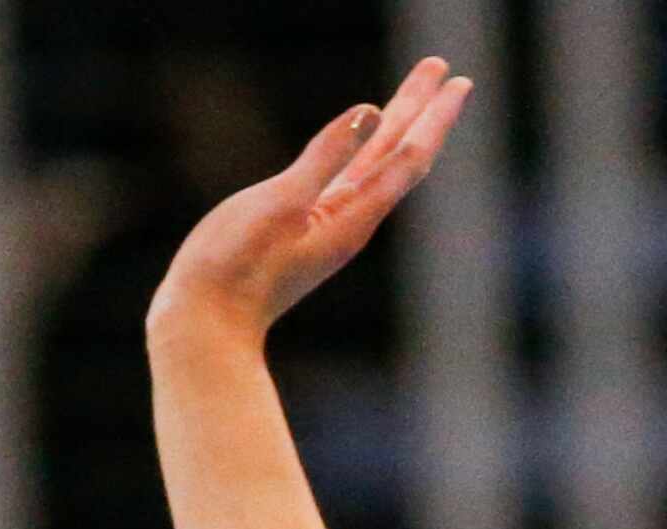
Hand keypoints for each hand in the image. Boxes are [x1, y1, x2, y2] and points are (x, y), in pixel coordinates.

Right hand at [147, 57, 470, 346]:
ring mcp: (331, 221)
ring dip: (400, 125)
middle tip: (447, 70)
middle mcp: (353, 218)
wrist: (209, 320)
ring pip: (378, 162)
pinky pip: (351, 176)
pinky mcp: (307, 223)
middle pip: (400, 153)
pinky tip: (372, 139)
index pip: (407, 155)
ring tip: (419, 92)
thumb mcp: (280, 204)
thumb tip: (369, 116)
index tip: (456, 80)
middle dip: (423, 109)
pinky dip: (369, 150)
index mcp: (353, 215)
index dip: (432, 115)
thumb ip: (323, 159)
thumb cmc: (236, 267)